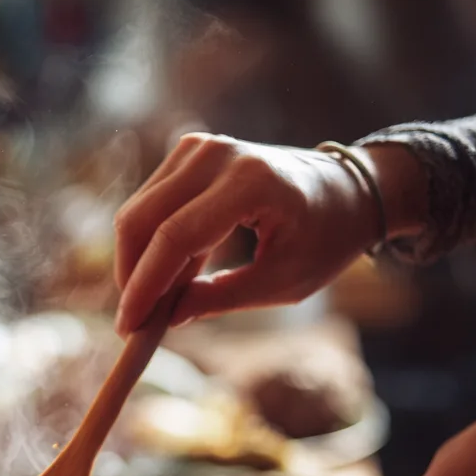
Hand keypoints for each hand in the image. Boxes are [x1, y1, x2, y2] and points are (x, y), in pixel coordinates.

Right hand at [113, 133, 391, 334]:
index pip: (175, 237)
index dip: (144, 286)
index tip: (128, 327)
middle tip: (133, 321)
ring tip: (159, 300)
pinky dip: (148, 243)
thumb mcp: (281, 282)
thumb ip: (220, 299)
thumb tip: (166, 319)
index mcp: (251, 183)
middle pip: (141, 219)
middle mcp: (218, 155)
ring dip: (137, 262)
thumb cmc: (324, 238)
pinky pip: (148, 204)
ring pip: (137, 212)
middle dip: (130, 276)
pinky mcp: (189, 152)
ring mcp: (200, 147)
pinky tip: (168, 273)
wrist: (347, 190)